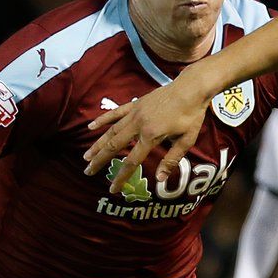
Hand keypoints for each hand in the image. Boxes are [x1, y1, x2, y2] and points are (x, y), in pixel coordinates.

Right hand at [82, 81, 210, 194]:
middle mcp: (138, 125)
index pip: (132, 162)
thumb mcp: (186, 140)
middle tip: (88, 172)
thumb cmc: (192, 115)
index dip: (121, 177)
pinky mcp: (135, 104)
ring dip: (98, 144)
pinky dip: (102, 120)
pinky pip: (115, 113)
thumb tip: (159, 179)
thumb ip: (171, 159)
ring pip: (111, 131)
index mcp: (151, 136)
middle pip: (114, 146)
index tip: (112, 189)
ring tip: (86, 156)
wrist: (191, 88)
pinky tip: (91, 127)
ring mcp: (135, 113)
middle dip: (100, 160)